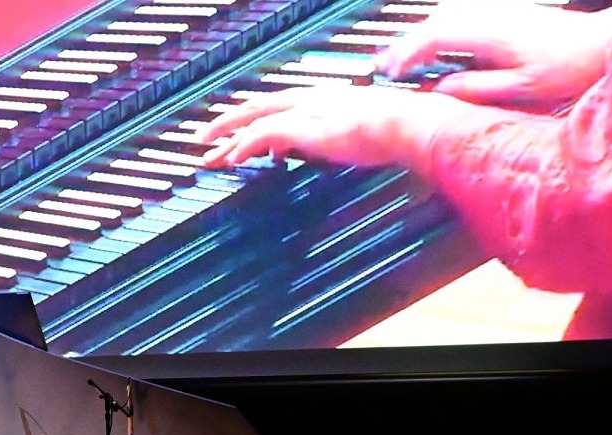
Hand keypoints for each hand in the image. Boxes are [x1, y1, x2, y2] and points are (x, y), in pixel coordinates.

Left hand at [198, 84, 466, 173]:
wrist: (405, 123)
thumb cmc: (394, 129)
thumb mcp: (359, 132)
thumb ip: (338, 138)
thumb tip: (327, 148)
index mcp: (322, 99)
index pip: (278, 106)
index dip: (253, 120)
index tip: (237, 137)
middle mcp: (308, 100)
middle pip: (257, 107)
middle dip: (227, 123)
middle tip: (205, 140)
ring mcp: (305, 110)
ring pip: (254, 119)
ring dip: (228, 138)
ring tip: (209, 155)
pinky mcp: (305, 125)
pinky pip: (265, 134)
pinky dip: (246, 145)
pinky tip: (234, 158)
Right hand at [375, 0, 611, 110]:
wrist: (602, 44)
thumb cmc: (570, 67)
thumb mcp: (519, 90)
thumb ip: (476, 89)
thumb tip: (441, 91)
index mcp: (488, 33)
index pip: (433, 39)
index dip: (406, 56)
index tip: (389, 72)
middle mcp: (490, 16)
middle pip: (434, 23)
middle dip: (405, 44)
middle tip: (383, 65)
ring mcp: (498, 11)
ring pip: (446, 16)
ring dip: (421, 35)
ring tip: (404, 55)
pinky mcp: (506, 14)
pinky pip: (462, 16)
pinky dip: (442, 30)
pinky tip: (438, 44)